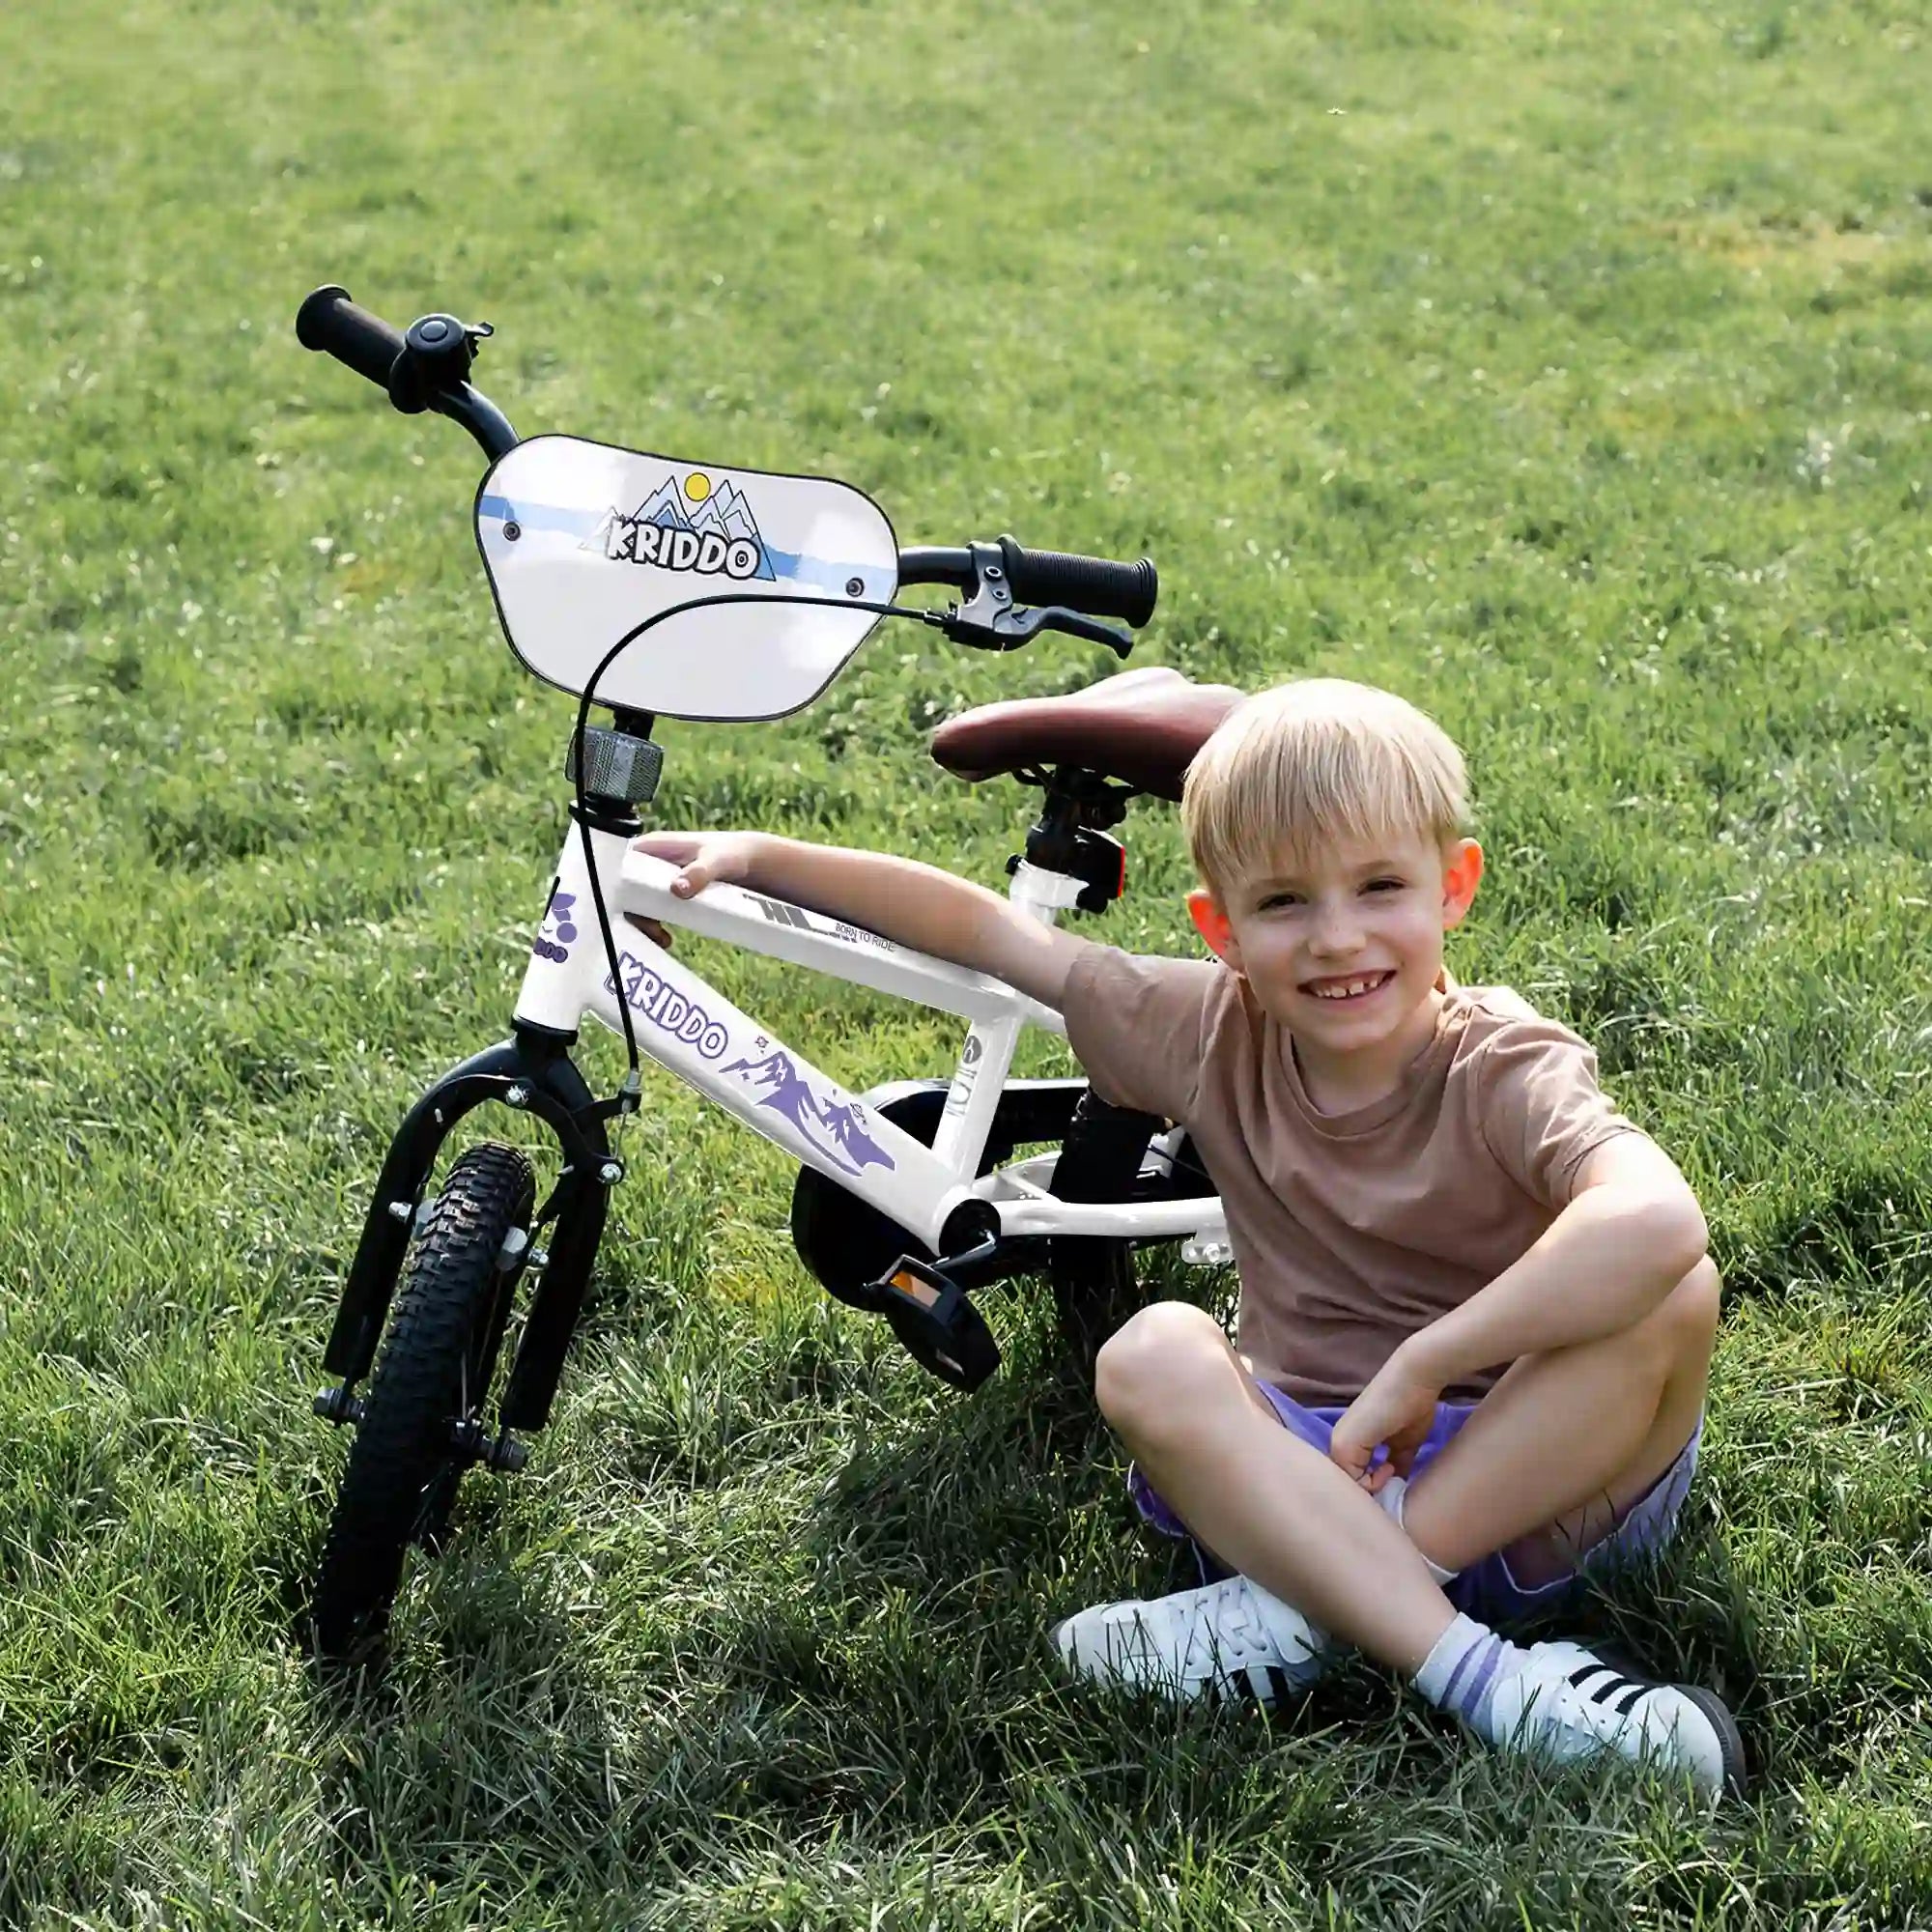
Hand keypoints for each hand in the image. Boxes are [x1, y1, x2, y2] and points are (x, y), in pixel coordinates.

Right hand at [626, 831, 764, 949]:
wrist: (751, 862)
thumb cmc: (731, 853)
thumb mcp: (717, 861)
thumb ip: (699, 873)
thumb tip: (676, 889)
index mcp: (652, 846)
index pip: (618, 865)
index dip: (613, 887)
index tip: (625, 911)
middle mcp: (648, 862)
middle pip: (623, 889)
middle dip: (630, 913)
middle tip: (650, 931)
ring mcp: (655, 879)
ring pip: (635, 903)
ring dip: (642, 923)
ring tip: (661, 939)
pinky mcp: (665, 893)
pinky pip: (650, 910)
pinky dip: (653, 925)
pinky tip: (665, 938)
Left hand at [1328, 1348, 1442, 1493]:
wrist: (1413, 1380)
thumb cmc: (1410, 1407)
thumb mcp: (1404, 1445)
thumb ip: (1397, 1464)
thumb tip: (1398, 1487)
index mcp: (1349, 1442)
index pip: (1355, 1480)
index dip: (1376, 1487)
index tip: (1396, 1482)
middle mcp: (1338, 1443)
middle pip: (1350, 1485)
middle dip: (1373, 1491)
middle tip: (1394, 1485)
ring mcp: (1338, 1443)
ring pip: (1349, 1486)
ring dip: (1373, 1488)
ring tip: (1392, 1474)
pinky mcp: (1344, 1444)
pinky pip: (1353, 1481)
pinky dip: (1373, 1483)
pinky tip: (1389, 1468)